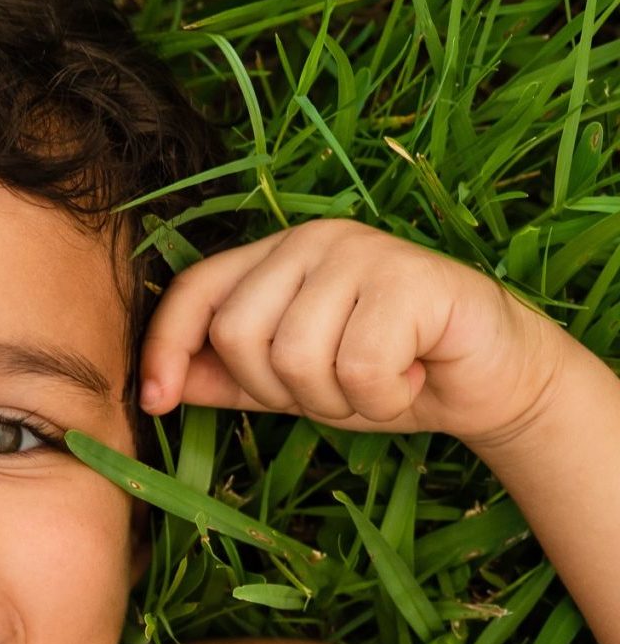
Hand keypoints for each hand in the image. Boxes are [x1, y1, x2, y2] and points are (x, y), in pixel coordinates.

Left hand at [138, 219, 566, 448]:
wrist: (486, 379)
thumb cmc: (385, 374)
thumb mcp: (290, 385)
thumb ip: (227, 378)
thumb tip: (155, 387)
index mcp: (275, 258)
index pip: (195, 290)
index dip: (165, 347)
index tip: (155, 402)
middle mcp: (312, 241)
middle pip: (239, 335)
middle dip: (281, 392)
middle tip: (336, 388)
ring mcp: (362, 252)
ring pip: (297, 357)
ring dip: (338, 399)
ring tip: (378, 381)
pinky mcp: (410, 277)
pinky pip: (359, 368)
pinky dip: (383, 397)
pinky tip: (413, 376)